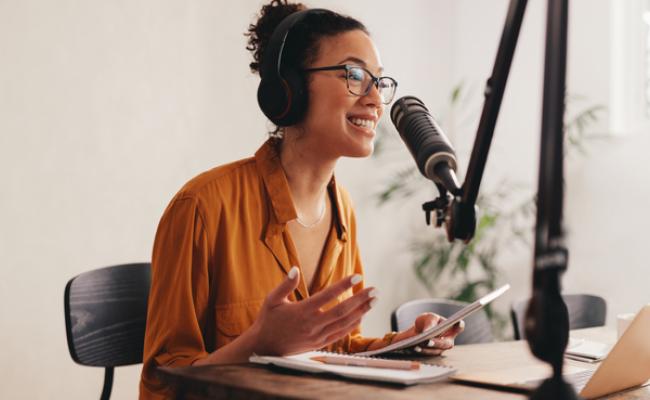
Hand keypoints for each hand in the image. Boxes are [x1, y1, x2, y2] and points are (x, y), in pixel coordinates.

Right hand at [249, 266, 376, 355]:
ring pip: (345, 323)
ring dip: (361, 311)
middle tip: (375, 290)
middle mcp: (312, 324)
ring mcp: (317, 336)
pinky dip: (353, 325)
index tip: (357, 276)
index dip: (343, 285)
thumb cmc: (268, 321)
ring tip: (374, 300)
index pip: (327, 295)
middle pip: (342, 310)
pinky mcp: (319, 344)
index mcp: (302, 311)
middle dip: (360, 299)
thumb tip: (295, 268)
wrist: (264, 347)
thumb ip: (285, 285)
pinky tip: (362, 316)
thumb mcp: (271, 300)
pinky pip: (340, 334)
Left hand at [404, 313, 463, 355]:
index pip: (458, 328)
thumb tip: (427, 332)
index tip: (458, 322)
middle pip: (446, 343)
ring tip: (418, 344)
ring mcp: (442, 348)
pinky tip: (415, 347)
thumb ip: (430, 323)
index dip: (459, 326)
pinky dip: (422, 351)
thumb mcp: (428, 318)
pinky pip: (429, 354)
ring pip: (437, 350)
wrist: (418, 330)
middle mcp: (449, 340)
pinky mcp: (434, 354)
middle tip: (428, 341)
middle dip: (437, 342)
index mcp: (451, 328)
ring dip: (427, 348)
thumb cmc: (427, 322)